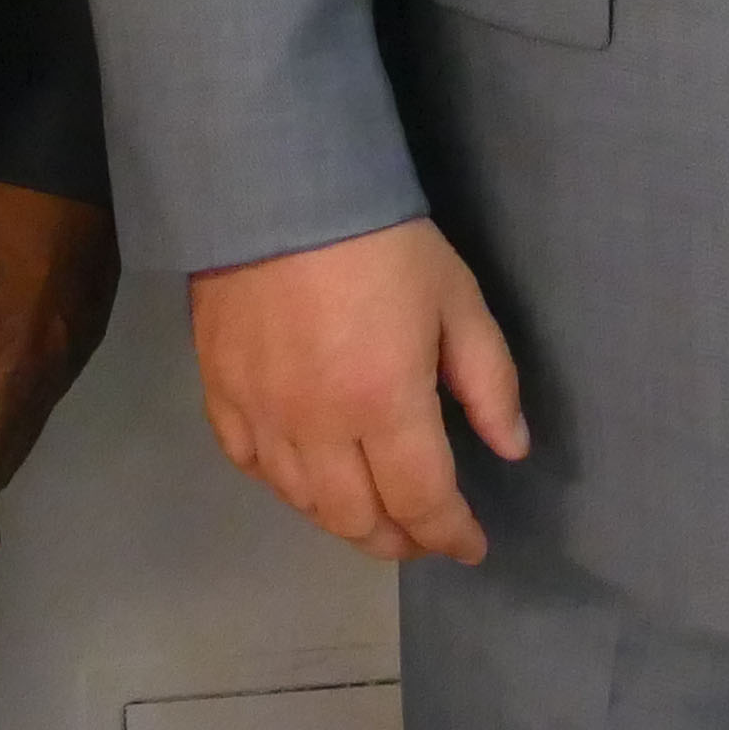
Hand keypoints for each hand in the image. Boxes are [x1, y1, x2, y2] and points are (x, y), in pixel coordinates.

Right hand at [186, 216, 526, 564]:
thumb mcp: (457, 299)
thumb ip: (489, 382)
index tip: (471, 544)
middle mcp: (318, 426)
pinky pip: (248, 464)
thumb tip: (509, 448)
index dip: (451, 535)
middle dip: (399, 540)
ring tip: (373, 511)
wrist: (276, 185)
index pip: (422, 502)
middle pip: (357, 520)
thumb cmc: (381, 240)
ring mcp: (261, 413)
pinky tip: (305, 475)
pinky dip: (283, 485)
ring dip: (344, 520)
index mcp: (385, 404)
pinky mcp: (219, 391)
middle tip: (424, 533)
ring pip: (302, 503)